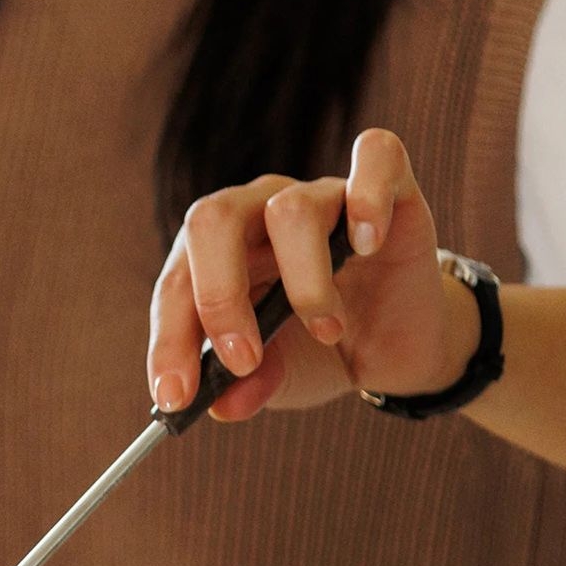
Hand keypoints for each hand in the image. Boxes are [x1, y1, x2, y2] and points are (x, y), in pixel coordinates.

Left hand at [148, 128, 479, 423]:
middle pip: (212, 220)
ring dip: (304, 284)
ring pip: (290, 210)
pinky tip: (368, 245)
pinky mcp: (391, 190)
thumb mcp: (278, 380)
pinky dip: (369, 199)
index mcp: (216, 256)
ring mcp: (323, 196)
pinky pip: (377, 158)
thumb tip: (224, 406)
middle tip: (242, 360)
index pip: (176, 284)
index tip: (176, 395)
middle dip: (218, 297)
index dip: (169, 340)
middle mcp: (260, 214)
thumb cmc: (319, 350)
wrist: (396, 343)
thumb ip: (248, 388)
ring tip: (327, 332)